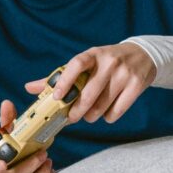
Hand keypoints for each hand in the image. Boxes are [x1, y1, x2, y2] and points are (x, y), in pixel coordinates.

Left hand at [29, 42, 157, 126]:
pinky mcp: (137, 85)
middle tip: (72, 117)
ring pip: (102, 106)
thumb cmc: (107, 62)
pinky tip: (107, 112)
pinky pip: (116, 111)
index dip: (65, 81)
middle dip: (77, 111)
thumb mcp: (87, 62)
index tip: (57, 97)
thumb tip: (29, 88)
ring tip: (90, 113)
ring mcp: (124, 73)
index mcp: (93, 54)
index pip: (76, 64)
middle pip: (89, 93)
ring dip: (92, 116)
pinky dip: (108, 117)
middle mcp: (109, 62)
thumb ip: (60, 76)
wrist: (143, 55)